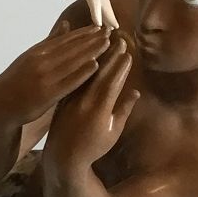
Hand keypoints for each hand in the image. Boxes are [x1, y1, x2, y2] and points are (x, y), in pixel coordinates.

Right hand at [0, 23, 111, 124]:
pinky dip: (81, 72)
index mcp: (39, 51)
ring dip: (90, 51)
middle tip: (110, 31)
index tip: (100, 26)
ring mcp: (44, 76)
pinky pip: (67, 81)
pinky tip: (95, 65)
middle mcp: (42, 61)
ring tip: (107, 43)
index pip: (65, 39)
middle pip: (71, 47)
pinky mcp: (47, 93)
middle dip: (92, 39)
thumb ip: (50, 42)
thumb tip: (66, 24)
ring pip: (72, 61)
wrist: (0, 102)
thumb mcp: (32, 56)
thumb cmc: (18, 80)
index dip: (84, 33)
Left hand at [46, 33, 139, 164]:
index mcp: (99, 110)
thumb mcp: (113, 132)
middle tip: (119, 40)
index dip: (120, 67)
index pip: (112, 82)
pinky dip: (78, 64)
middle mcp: (84, 101)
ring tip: (103, 41)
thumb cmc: (93, 147)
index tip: (128, 53)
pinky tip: (84, 53)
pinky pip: (72, 77)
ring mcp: (71, 98)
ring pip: (83, 72)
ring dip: (94, 55)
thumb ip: (123, 110)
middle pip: (98, 73)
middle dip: (110, 56)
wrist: (63, 157)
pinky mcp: (62, 97)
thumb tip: (135, 92)